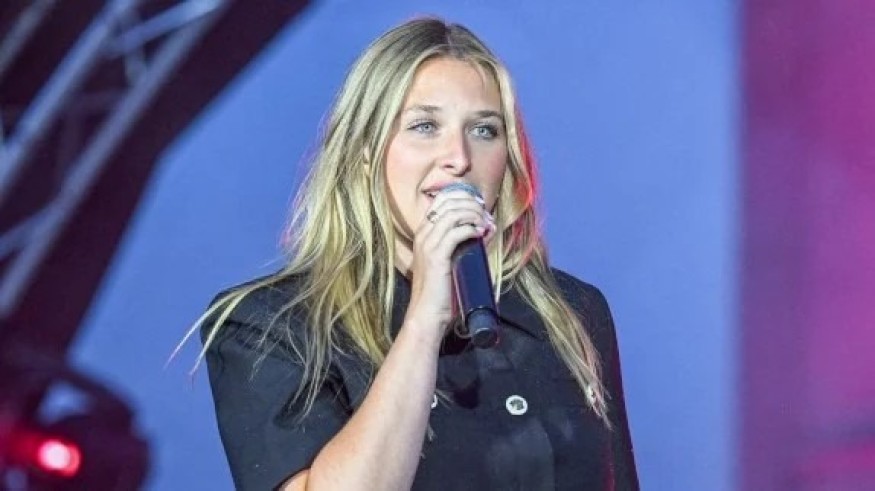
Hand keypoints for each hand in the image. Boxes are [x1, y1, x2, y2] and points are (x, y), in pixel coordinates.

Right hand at [401, 189, 496, 346]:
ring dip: (475, 215)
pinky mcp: (436, 256)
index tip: (480, 207)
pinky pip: (456, 232)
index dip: (463, 198)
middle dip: (472, 204)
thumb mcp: (449, 261)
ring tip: (486, 224)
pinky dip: (472, 229)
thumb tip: (484, 230)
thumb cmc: (440, 292)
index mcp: (423, 234)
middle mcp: (423, 235)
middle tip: (486, 215)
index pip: (441, 200)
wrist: (427, 314)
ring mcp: (428, 244)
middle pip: (448, 202)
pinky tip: (481, 234)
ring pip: (454, 214)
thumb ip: (462, 244)